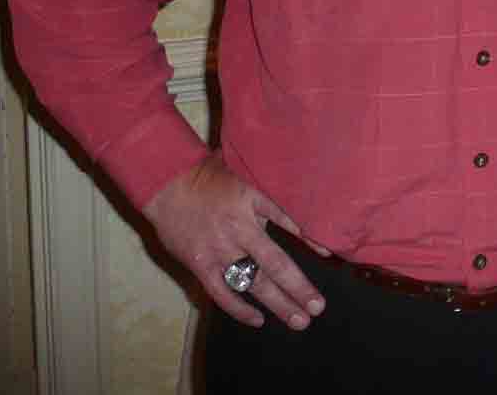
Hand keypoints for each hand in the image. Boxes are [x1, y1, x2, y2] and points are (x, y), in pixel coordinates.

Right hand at [143, 154, 328, 329]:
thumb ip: (267, 193)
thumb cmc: (209, 176)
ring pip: (254, 282)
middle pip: (275, 263)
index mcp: (254, 202)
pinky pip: (223, 292)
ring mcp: (220, 250)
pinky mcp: (200, 264)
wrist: (168, 183)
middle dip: (298, 288)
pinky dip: (240, 308)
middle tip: (318, 308)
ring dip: (278, 304)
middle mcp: (240, 229)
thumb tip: (296, 200)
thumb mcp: (245, 176)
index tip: (328, 254)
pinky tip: (257, 319)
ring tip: (299, 320)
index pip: (288, 220)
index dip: (310, 238)